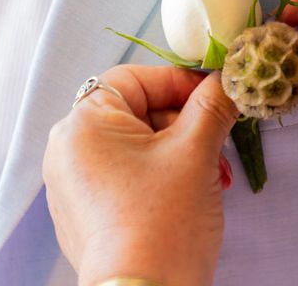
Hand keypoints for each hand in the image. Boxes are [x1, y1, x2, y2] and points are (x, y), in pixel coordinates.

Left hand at [43, 66, 237, 285]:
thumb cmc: (164, 219)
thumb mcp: (196, 151)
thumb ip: (213, 105)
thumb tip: (228, 78)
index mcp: (84, 124)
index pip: (135, 79)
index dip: (179, 82)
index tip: (215, 95)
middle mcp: (69, 149)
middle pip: (138, 112)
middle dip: (187, 125)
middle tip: (221, 143)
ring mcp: (75, 184)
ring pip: (138, 145)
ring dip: (182, 151)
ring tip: (214, 176)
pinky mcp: (88, 212)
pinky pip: (128, 174)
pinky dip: (162, 174)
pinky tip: (192, 193)